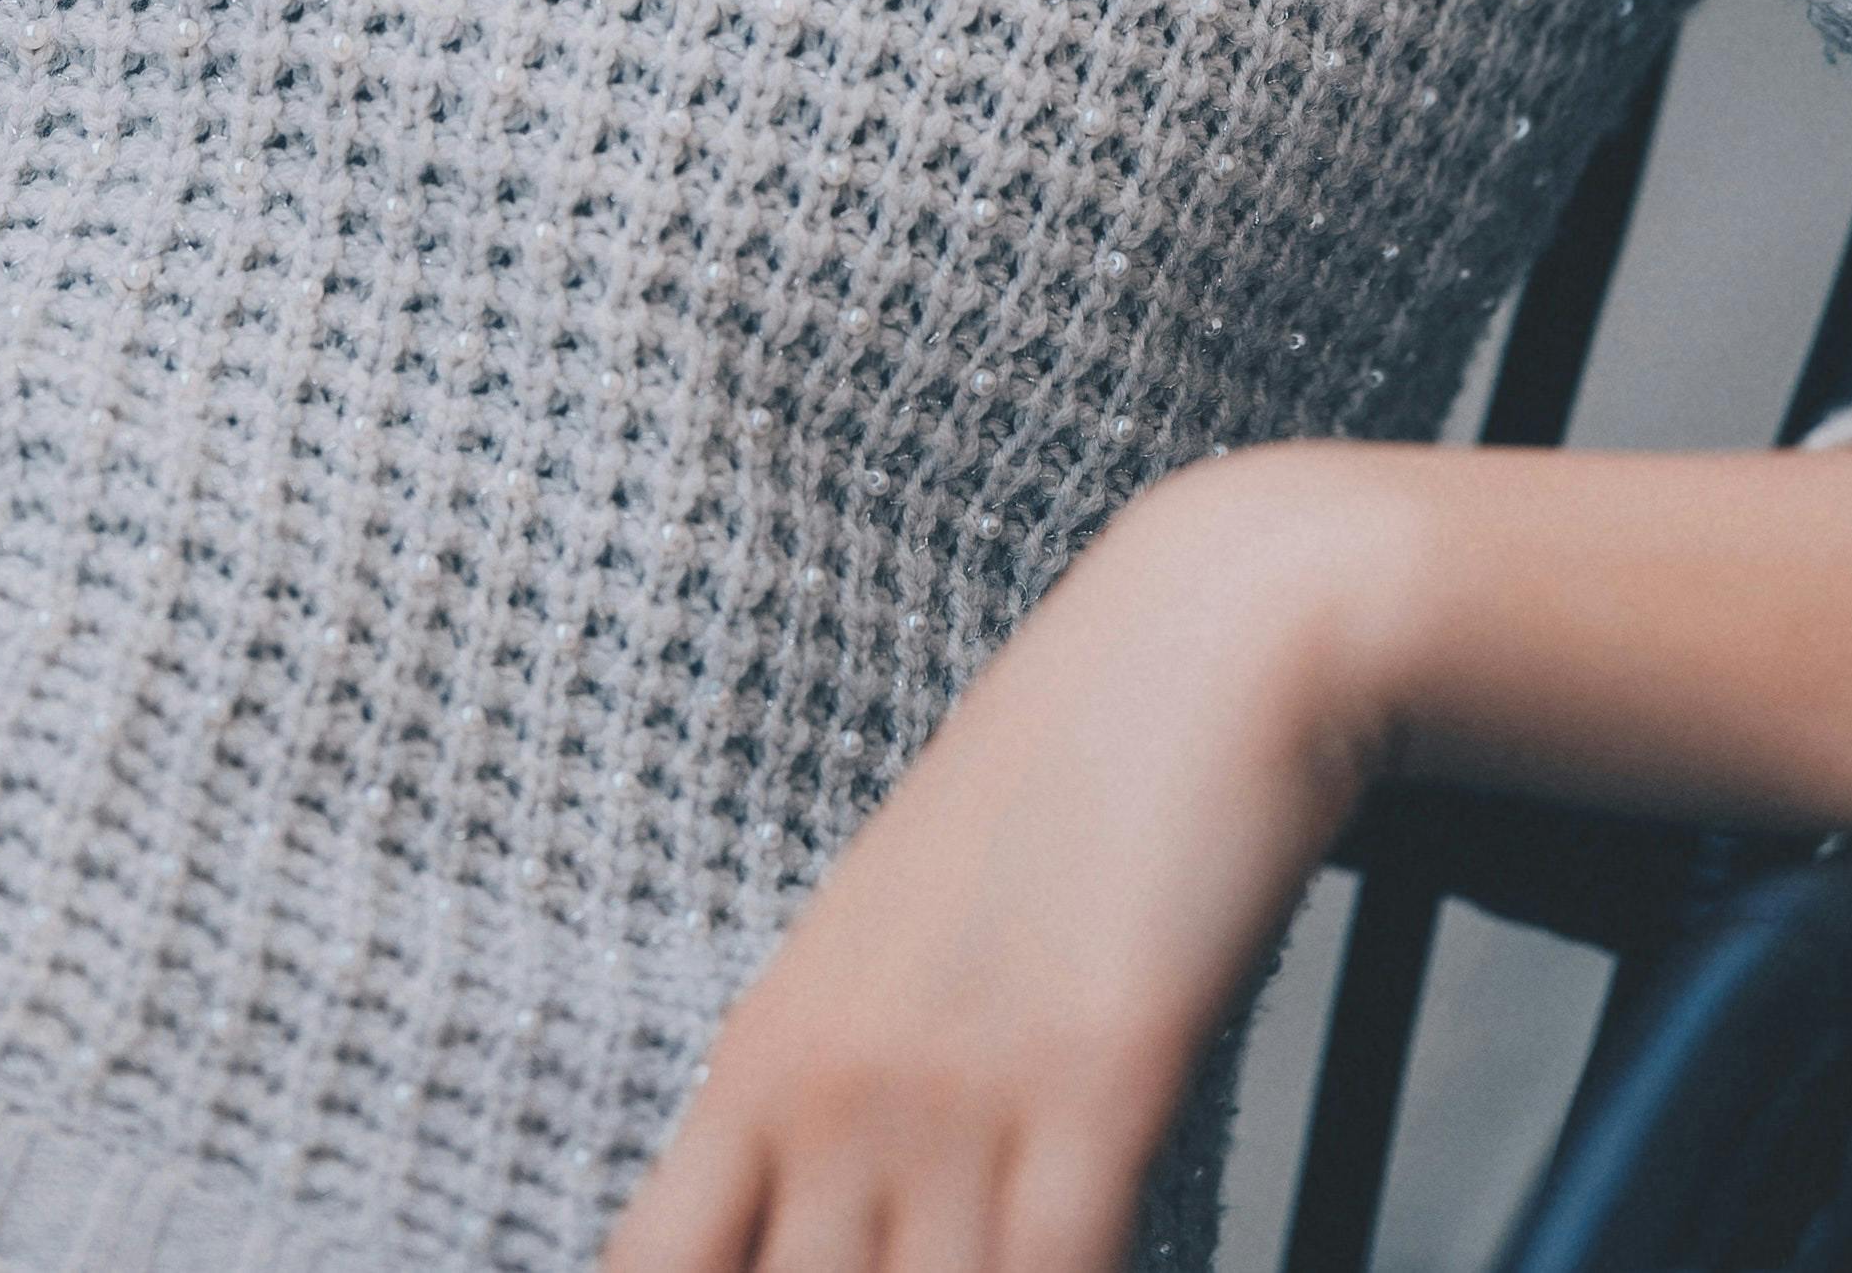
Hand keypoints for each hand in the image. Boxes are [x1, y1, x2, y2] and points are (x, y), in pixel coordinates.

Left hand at [601, 436, 1851, 1272]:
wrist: (1202, 641)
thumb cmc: (1058, 800)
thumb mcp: (893, 953)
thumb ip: (836, 1110)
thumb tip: (823, 1231)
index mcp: (761, 1062)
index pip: (648, 1271)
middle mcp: (830, 1091)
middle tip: (943, 1256)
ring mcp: (952, 1093)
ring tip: (1035, 1245)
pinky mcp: (1093, 1084)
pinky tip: (1143, 1263)